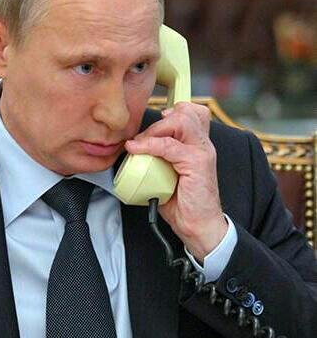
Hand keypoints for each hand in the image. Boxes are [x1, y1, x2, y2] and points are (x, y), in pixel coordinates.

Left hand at [125, 102, 227, 261]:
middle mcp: (203, 145)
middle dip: (158, 122)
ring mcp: (202, 152)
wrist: (198, 226)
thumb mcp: (166, 174)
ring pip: (180, 122)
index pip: (192, 112)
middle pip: (186, 112)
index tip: (152, 129)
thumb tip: (133, 150)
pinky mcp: (197, 164)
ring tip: (141, 145)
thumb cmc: (182, 203)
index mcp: (198, 145)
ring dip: (154, 131)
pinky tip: (136, 149)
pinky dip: (149, 145)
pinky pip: (169, 146)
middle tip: (143, 140)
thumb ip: (157, 158)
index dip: (171, 113)